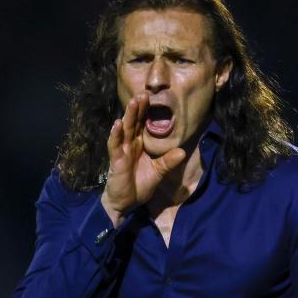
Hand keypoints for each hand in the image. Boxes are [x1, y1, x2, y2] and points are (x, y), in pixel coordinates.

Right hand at [100, 93, 186, 225]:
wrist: (125, 204)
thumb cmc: (139, 186)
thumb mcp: (158, 173)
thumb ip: (168, 162)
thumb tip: (183, 151)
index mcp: (140, 145)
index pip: (143, 125)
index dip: (147, 112)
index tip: (153, 98)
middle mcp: (130, 145)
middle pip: (134, 123)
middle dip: (138, 109)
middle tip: (144, 93)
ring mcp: (122, 151)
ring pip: (125, 130)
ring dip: (128, 116)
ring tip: (134, 102)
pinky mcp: (116, 160)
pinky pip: (114, 145)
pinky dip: (115, 135)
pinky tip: (117, 124)